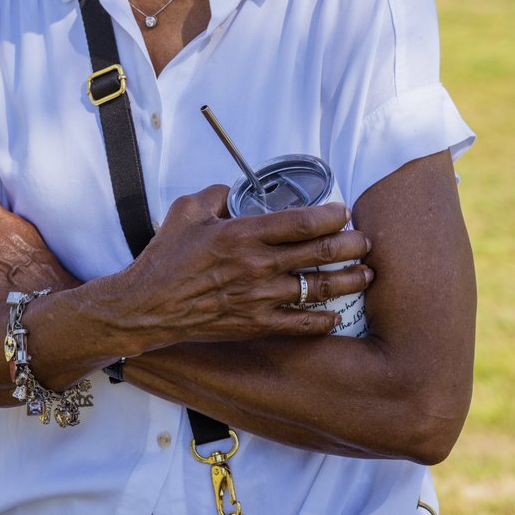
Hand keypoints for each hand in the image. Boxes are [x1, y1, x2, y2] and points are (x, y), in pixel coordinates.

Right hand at [115, 185, 372, 350]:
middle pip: (320, 253)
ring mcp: (260, 297)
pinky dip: (323, 320)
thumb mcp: (186, 211)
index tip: (343, 212)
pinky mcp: (256, 323)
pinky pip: (300, 324)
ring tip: (366, 274)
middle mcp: (258, 265)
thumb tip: (237, 190)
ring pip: (318, 288)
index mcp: (243, 234)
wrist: (148, 306)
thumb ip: (216, 194)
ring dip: (348, 280)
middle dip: (351, 245)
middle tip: (365, 241)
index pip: (301, 222)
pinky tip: (336, 315)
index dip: (331, 216)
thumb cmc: (165, 258)